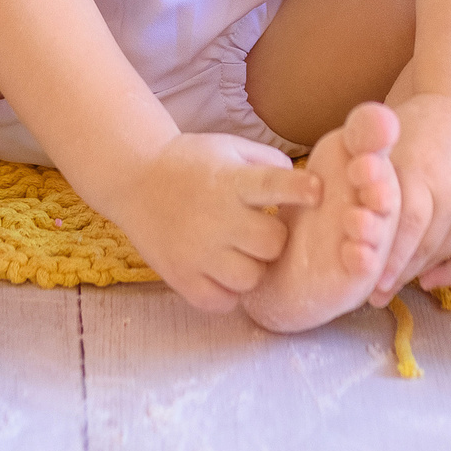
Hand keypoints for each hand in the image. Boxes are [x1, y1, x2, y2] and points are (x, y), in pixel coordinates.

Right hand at [105, 132, 322, 312]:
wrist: (134, 177)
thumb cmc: (189, 163)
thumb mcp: (229, 149)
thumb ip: (268, 164)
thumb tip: (305, 187)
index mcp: (230, 181)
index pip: (274, 185)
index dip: (300, 191)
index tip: (315, 192)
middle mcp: (216, 217)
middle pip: (271, 244)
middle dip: (272, 239)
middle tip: (258, 232)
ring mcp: (196, 250)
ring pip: (250, 278)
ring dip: (252, 269)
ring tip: (239, 255)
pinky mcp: (180, 276)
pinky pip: (221, 301)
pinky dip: (226, 292)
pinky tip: (221, 273)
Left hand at [372, 93, 450, 303]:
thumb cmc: (417, 122)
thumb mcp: (385, 142)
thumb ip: (365, 174)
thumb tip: (340, 215)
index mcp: (421, 172)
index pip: (406, 225)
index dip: (387, 257)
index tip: (366, 280)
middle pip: (422, 246)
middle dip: (396, 273)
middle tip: (371, 295)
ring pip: (442, 253)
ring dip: (414, 274)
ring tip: (387, 290)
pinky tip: (426, 283)